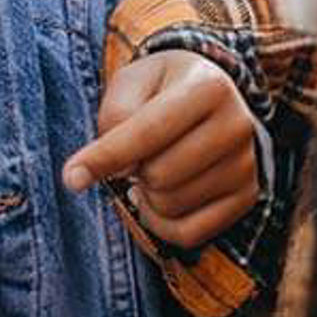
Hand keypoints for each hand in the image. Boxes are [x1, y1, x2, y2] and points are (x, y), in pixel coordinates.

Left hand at [60, 50, 260, 249]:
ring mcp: (246, 165)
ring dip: (146, 194)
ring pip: (173, 204)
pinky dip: (161, 223)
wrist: (210, 94)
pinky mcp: (246, 197)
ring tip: (151, 167)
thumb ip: (117, 117)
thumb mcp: (131, 82)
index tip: (70, 178)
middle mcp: (237, 125)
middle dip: (132, 169)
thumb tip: (121, 171)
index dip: (104, 157)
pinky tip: (158, 198)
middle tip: (136, 152)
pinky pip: (190, 234)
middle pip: (159, 174)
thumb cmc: (160, 88)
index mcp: (208, 86)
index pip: (148, 131)